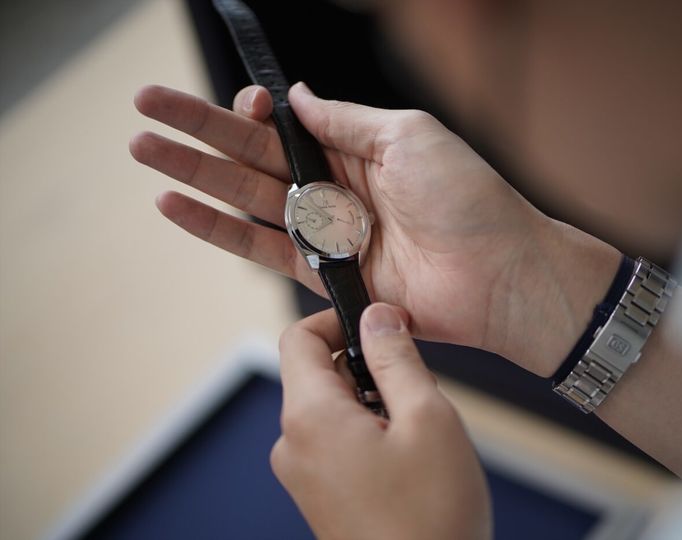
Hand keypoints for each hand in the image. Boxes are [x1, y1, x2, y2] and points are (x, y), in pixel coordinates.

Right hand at [130, 83, 618, 375]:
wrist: (499, 273)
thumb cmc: (468, 198)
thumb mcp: (408, 135)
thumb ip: (345, 120)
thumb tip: (298, 96)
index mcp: (357, 148)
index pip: (288, 124)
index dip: (254, 110)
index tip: (234, 99)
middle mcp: (336, 188)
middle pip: (253, 154)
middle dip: (199, 132)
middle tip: (145, 110)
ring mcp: (326, 232)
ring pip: (245, 197)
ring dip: (194, 175)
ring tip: (145, 152)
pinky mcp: (321, 274)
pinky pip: (259, 247)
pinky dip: (217, 228)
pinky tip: (177, 207)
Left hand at [273, 303, 490, 539]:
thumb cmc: (432, 518)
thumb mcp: (427, 417)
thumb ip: (396, 357)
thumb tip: (377, 316)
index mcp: (310, 417)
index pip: (297, 338)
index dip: (337, 319)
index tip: (378, 323)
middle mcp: (293, 445)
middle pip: (317, 373)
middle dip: (366, 368)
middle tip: (414, 389)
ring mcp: (303, 475)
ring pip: (332, 408)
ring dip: (373, 403)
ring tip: (415, 435)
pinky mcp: (320, 496)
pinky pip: (336, 442)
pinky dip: (368, 434)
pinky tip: (406, 461)